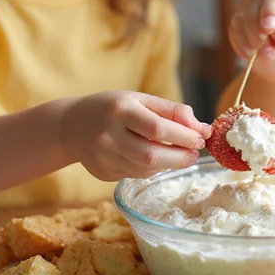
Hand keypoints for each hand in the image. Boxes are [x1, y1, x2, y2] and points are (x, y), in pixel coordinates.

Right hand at [60, 91, 209, 180]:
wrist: (71, 126)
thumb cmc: (113, 108)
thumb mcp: (140, 99)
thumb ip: (172, 111)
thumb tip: (203, 129)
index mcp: (120, 110)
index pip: (158, 128)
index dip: (183, 136)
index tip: (200, 138)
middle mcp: (109, 135)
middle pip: (152, 155)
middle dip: (180, 158)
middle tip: (194, 154)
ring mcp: (104, 157)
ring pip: (146, 169)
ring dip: (168, 164)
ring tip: (178, 155)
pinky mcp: (103, 173)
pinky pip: (136, 175)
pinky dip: (152, 169)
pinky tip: (154, 158)